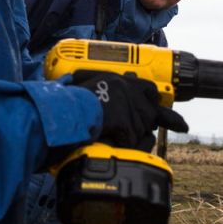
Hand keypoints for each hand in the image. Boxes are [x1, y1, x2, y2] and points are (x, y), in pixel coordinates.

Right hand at [71, 70, 188, 150]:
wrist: (63, 112)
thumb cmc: (72, 102)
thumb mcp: (93, 84)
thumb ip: (111, 86)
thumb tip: (130, 80)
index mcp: (119, 80)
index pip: (149, 89)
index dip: (151, 102)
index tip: (159, 110)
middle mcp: (127, 89)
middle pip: (149, 112)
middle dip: (142, 123)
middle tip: (131, 127)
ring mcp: (127, 105)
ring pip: (141, 129)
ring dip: (128, 135)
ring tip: (109, 132)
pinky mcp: (124, 121)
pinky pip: (131, 140)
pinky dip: (121, 143)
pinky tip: (108, 138)